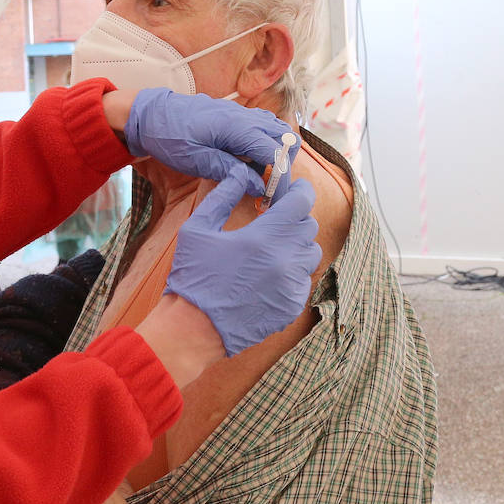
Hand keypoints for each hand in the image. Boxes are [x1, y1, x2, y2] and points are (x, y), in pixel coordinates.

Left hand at [124, 88, 292, 193]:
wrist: (149, 115)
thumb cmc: (168, 137)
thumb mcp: (195, 161)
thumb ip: (229, 172)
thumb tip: (258, 187)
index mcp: (236, 126)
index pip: (275, 152)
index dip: (280, 177)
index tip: (274, 197)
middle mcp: (244, 116)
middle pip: (285, 138)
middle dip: (284, 165)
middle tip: (268, 187)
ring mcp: (242, 113)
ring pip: (276, 131)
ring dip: (275, 154)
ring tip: (255, 175)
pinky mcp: (236, 117)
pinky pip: (262, 128)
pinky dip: (264, 145)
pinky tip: (247, 162)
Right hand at [166, 165, 320, 356]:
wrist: (194, 329)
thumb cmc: (193, 277)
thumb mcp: (197, 230)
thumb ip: (222, 197)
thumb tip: (239, 174)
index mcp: (264, 238)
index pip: (302, 203)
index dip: (300, 191)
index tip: (295, 188)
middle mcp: (285, 261)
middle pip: (308, 227)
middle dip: (294, 218)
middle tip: (274, 219)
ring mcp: (291, 286)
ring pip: (310, 254)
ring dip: (296, 245)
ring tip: (272, 247)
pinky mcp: (292, 306)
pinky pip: (304, 280)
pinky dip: (292, 272)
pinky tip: (269, 274)